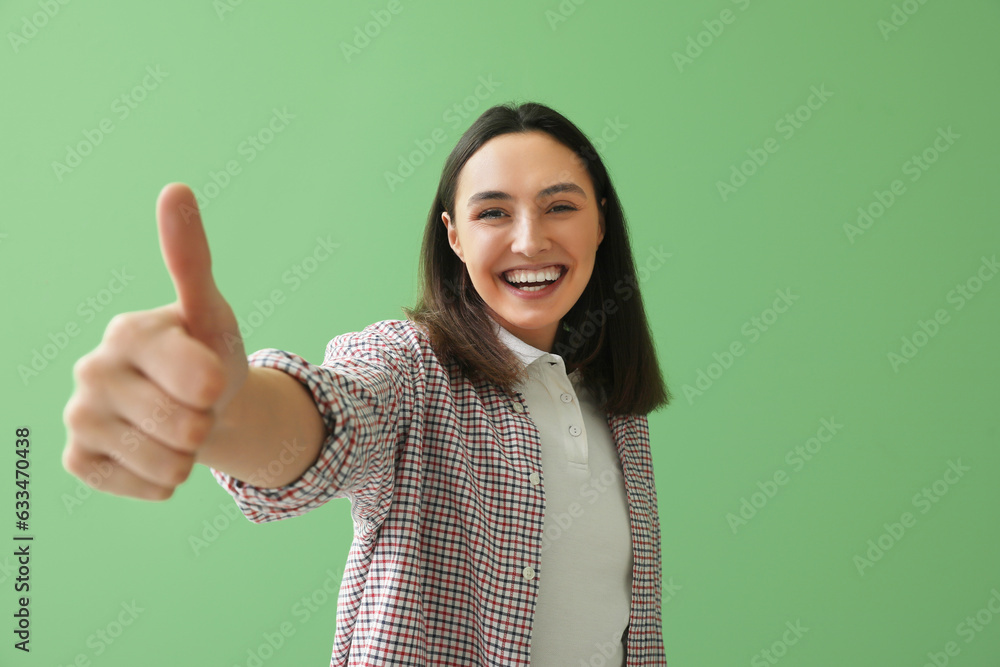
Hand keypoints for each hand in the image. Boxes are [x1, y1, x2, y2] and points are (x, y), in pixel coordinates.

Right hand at [62, 183, 248, 499]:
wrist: (198, 406)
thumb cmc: (207, 352)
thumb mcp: (211, 311)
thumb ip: (192, 258)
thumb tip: (176, 189)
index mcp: (128, 332)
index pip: (200, 380)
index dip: (219, 385)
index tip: (214, 375)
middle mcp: (92, 370)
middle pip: (188, 427)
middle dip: (207, 422)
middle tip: (196, 403)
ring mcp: (80, 417)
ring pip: (167, 463)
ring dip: (190, 455)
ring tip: (179, 427)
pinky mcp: (79, 458)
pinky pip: (144, 487)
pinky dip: (165, 480)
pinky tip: (157, 452)